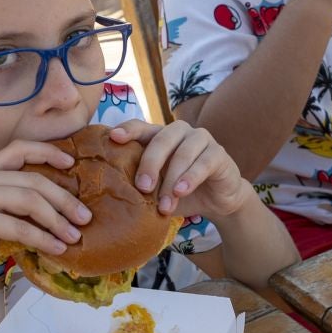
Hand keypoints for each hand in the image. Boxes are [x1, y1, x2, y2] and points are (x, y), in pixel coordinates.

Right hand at [0, 140, 90, 294]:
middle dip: (64, 198)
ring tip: (75, 236)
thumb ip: (12, 208)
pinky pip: (21, 227)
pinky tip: (57, 249)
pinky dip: (44, 238)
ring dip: (58, 220)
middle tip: (85, 216)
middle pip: (33, 179)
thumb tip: (55, 214)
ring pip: (30, 201)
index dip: (48, 151)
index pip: (19, 148)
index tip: (72, 165)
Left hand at [107, 120, 254, 220]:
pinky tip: (182, 191)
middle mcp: (180, 132)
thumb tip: (112, 194)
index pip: (142, 127)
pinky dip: (191, 177)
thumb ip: (141, 184)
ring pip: (183, 153)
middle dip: (150, 163)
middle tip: (143, 187)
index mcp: (160, 136)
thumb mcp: (158, 188)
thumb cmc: (180, 191)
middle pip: (161, 139)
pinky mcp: (219, 154)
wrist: (217, 201)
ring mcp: (201, 139)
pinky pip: (204, 162)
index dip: (128, 130)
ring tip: (165, 205)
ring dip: (172, 180)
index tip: (114, 137)